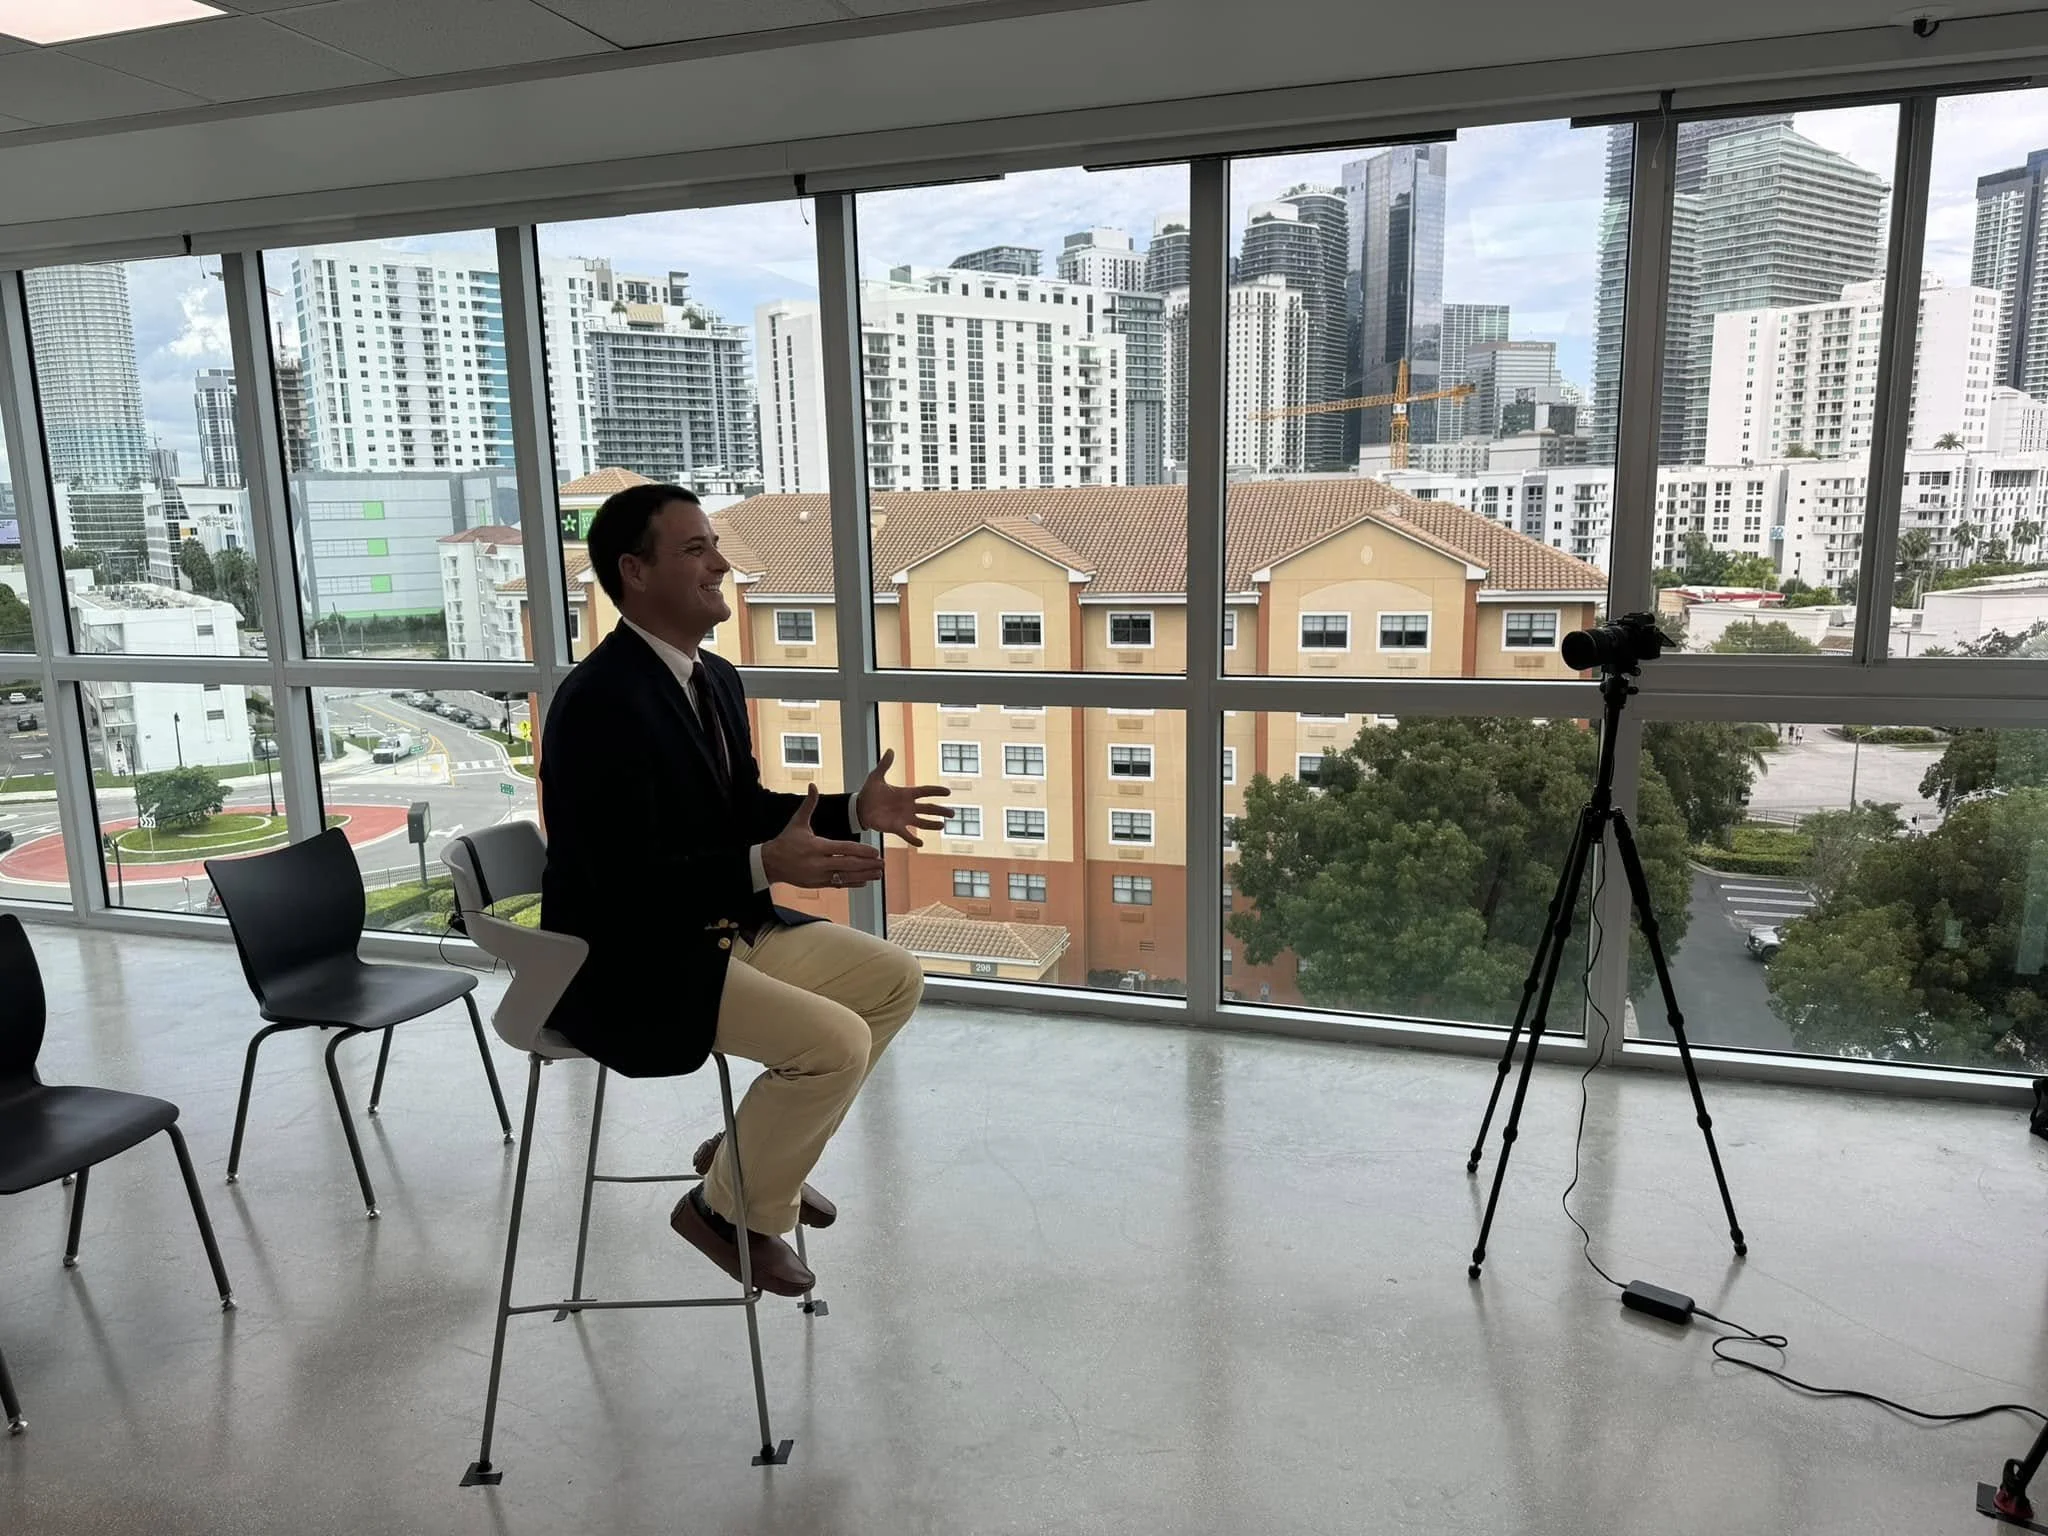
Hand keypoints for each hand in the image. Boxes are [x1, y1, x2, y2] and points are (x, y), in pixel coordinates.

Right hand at [760, 785, 885, 889]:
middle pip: (848, 865)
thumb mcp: (797, 822)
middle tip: (882, 863)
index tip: (875, 852)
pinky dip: (852, 883)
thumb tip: (813, 785)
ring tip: (878, 874)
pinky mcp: (817, 884)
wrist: (770, 863)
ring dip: (864, 875)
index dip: (861, 851)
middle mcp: (819, 863)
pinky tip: (865, 881)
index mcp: (816, 846)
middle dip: (867, 865)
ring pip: (845, 877)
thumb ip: (809, 804)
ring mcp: (818, 876)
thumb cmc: (786, 841)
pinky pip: (838, 885)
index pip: (843, 848)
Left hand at [855, 748, 952, 847]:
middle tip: (952, 813)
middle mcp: (908, 806)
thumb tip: (890, 750)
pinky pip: (907, 834)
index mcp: (905, 793)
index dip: (936, 791)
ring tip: (942, 826)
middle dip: (940, 811)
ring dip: (932, 824)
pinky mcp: (895, 828)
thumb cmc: (869, 792)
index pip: (924, 791)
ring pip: (921, 822)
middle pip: (928, 808)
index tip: (948, 792)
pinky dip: (913, 839)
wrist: (860, 807)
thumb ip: (884, 765)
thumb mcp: (876, 777)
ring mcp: (903, 818)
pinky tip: (921, 844)